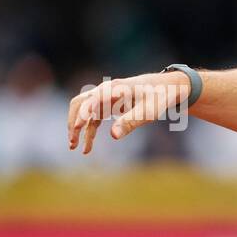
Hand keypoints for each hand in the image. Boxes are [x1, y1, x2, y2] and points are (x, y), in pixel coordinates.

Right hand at [66, 71, 190, 153]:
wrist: (164, 88)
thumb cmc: (158, 97)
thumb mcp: (148, 111)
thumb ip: (131, 122)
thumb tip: (113, 136)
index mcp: (114, 89)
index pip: (92, 100)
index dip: (83, 113)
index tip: (78, 129)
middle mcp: (105, 91)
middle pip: (79, 104)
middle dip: (73, 122)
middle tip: (72, 142)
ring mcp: (104, 98)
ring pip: (82, 112)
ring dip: (77, 129)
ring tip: (75, 148)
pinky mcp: (107, 105)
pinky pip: (92, 119)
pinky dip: (88, 131)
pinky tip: (88, 147)